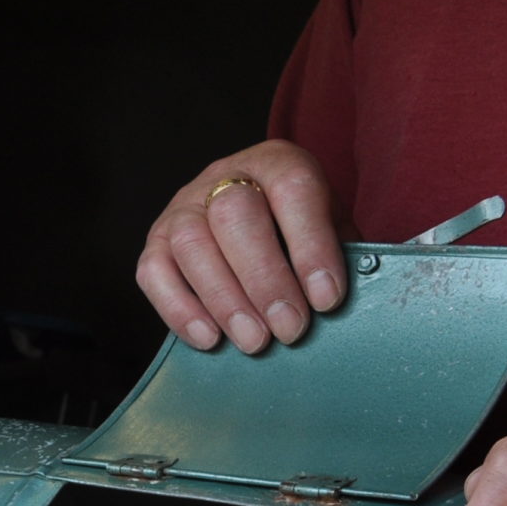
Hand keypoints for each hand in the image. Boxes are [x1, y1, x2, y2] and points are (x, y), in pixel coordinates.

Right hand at [137, 140, 349, 354]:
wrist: (257, 221)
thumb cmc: (299, 236)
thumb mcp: (332, 231)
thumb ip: (341, 256)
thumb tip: (352, 301)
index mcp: (278, 162)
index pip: (293, 189)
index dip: (311, 245)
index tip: (326, 299)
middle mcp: (224, 175)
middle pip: (234, 214)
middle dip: (264, 278)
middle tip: (290, 329)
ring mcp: (183, 207)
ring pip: (191, 243)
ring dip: (225, 299)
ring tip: (254, 342)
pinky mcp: (155, 242)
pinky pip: (154, 272)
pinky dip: (179, 309)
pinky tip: (210, 339)